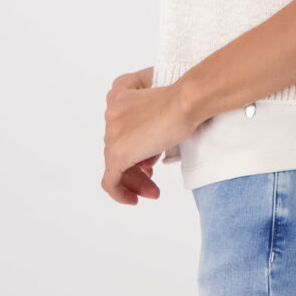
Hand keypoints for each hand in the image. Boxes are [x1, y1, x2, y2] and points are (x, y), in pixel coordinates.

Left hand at [102, 67, 196, 204]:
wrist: (185, 102)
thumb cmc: (182, 101)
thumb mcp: (162, 109)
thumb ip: (148, 126)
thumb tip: (146, 156)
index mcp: (118, 95)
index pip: (121, 130)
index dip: (135, 147)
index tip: (149, 161)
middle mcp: (110, 114)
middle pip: (119, 149)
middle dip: (136, 167)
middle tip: (152, 177)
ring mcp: (112, 134)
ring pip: (116, 165)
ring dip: (136, 180)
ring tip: (153, 192)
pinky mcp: (117, 152)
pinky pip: (110, 181)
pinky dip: (120, 192)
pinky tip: (133, 200)